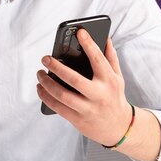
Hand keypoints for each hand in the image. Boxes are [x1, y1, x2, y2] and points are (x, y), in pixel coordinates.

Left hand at [36, 28, 133, 146]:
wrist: (120, 128)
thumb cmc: (114, 97)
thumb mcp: (118, 78)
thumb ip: (111, 58)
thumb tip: (106, 38)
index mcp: (109, 81)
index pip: (98, 59)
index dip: (89, 44)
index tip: (80, 32)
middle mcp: (99, 95)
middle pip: (74, 79)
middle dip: (56, 67)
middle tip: (45, 58)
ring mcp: (88, 108)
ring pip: (62, 95)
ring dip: (47, 83)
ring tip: (40, 74)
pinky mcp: (79, 120)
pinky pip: (58, 107)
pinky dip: (46, 97)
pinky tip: (40, 88)